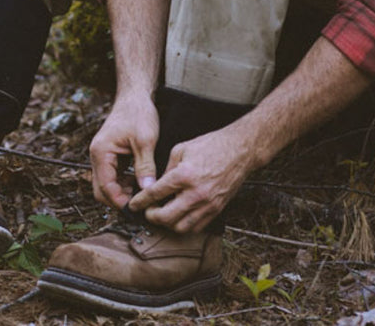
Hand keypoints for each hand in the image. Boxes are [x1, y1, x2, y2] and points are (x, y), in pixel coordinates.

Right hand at [89, 94, 159, 208]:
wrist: (135, 96)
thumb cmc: (138, 113)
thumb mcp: (145, 140)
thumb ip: (145, 166)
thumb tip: (147, 190)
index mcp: (101, 152)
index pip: (105, 186)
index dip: (119, 200)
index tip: (135, 209)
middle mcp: (97, 156)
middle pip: (101, 189)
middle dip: (118, 199)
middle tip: (139, 207)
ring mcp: (102, 156)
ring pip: (107, 184)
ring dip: (121, 192)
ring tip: (142, 196)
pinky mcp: (110, 156)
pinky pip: (113, 176)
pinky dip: (123, 184)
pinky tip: (140, 184)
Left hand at [127, 126, 255, 233]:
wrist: (241, 150)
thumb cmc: (212, 146)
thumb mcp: (181, 149)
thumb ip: (166, 170)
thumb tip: (156, 186)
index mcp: (184, 175)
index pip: (155, 194)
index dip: (140, 202)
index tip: (134, 205)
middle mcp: (196, 194)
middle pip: (165, 217)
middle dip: (151, 216)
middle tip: (147, 211)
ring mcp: (208, 204)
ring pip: (180, 228)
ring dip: (167, 224)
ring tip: (163, 214)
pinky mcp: (217, 210)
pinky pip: (196, 227)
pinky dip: (184, 225)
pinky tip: (179, 215)